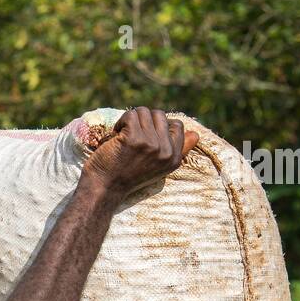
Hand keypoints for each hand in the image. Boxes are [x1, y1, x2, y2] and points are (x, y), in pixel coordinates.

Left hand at [81, 107, 199, 204]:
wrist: (104, 189)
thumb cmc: (127, 176)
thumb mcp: (158, 168)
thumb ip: (177, 150)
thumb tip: (195, 134)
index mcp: (174, 159)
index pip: (177, 126)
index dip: (158, 125)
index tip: (144, 136)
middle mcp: (166, 152)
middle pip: (160, 115)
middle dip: (143, 121)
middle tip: (130, 136)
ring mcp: (151, 144)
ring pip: (144, 111)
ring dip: (130, 120)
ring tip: (122, 135)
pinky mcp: (134, 138)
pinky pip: (131, 115)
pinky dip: (120, 121)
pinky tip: (115, 135)